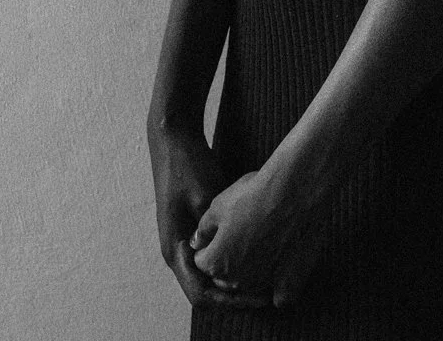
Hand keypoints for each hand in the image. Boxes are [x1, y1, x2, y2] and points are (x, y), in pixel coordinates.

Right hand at [147, 122, 263, 311]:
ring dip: (234, 281)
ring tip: (266, 282)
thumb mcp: (205, 198)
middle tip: (268, 295)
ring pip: (209, 275)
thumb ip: (216, 230)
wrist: (174, 139)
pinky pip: (211, 258)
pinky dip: (230, 264)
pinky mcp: (192, 229)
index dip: (230, 302)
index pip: (200, 294)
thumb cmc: (188, 166)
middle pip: (206, 290)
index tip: (258, 299)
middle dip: (236, 296)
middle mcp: (177, 251)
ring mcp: (183, 241)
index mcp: (175, 248)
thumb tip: (239, 255)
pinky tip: (255, 259)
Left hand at [190, 157, 329, 310]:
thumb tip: (197, 241)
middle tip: (236, 233)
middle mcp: (237, 280)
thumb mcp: (218, 206)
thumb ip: (204, 229)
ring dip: (247, 268)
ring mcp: (263, 282)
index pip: (202, 261)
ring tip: (257, 241)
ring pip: (247, 281)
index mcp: (215, 264)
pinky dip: (274, 283)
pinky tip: (277, 266)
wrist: (294, 192)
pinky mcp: (286, 280)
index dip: (207, 243)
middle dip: (224, 259)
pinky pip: (276, 291)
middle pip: (223, 275)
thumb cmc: (253, 196)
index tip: (216, 229)